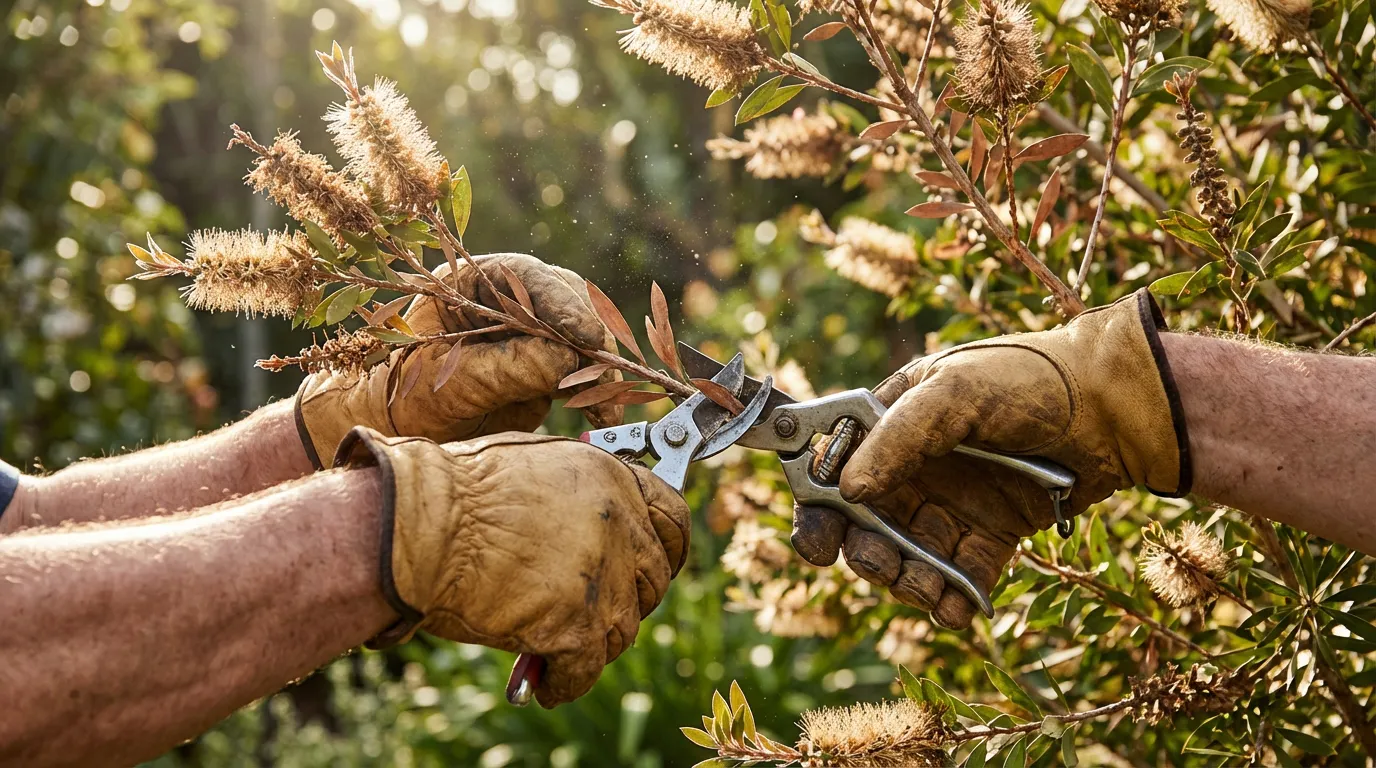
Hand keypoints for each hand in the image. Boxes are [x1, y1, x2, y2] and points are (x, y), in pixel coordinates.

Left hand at [296, 253, 621, 466]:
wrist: (381, 433)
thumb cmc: (396, 399)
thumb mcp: (447, 386)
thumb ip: (507, 369)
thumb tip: (569, 360)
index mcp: (468, 283)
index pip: (527, 279)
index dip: (564, 305)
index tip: (587, 336)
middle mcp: (502, 301)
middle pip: (565, 303)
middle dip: (589, 338)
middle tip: (604, 374)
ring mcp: (525, 334)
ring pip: (580, 337)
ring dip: (599, 368)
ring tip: (608, 403)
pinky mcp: (541, 368)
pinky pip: (578, 370)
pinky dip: (595, 390)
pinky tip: (603, 410)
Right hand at [337, 427, 690, 706]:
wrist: (411, 526)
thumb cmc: (450, 493)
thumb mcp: (533, 466)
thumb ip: (577, 494)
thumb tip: (590, 523)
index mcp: (610, 476)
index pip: (673, 518)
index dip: (665, 550)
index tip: (653, 569)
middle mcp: (617, 521)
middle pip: (653, 580)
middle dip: (626, 602)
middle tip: (593, 615)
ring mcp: (602, 574)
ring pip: (622, 629)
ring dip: (592, 644)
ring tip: (555, 651)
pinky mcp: (576, 623)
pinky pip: (585, 669)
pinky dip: (565, 682)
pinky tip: (543, 683)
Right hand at [791, 289, 1189, 627]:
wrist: (1115, 408)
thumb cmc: (1029, 379)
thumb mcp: (954, 393)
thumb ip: (897, 438)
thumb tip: (850, 490)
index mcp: (892, 422)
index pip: (834, 466)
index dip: (817, 503)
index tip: (817, 538)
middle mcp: (915, 467)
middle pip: (864, 524)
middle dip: (863, 553)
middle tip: (879, 563)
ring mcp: (953, 503)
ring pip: (907, 558)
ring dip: (906, 582)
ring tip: (928, 591)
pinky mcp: (992, 535)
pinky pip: (959, 577)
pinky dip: (951, 600)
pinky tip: (956, 609)